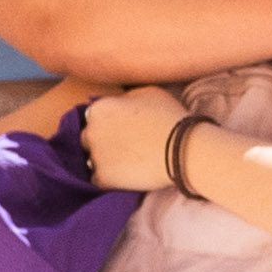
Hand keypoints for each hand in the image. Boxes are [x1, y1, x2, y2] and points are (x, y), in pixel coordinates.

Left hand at [75, 84, 190, 193]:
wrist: (183, 150)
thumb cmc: (169, 117)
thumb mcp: (148, 93)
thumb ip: (125, 97)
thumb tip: (119, 103)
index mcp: (98, 108)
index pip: (92, 116)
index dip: (107, 123)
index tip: (121, 130)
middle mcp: (90, 131)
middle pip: (88, 138)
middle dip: (102, 142)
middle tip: (124, 147)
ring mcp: (94, 156)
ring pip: (91, 159)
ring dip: (104, 161)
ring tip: (126, 163)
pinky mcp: (102, 178)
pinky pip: (98, 179)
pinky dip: (109, 179)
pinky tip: (126, 176)